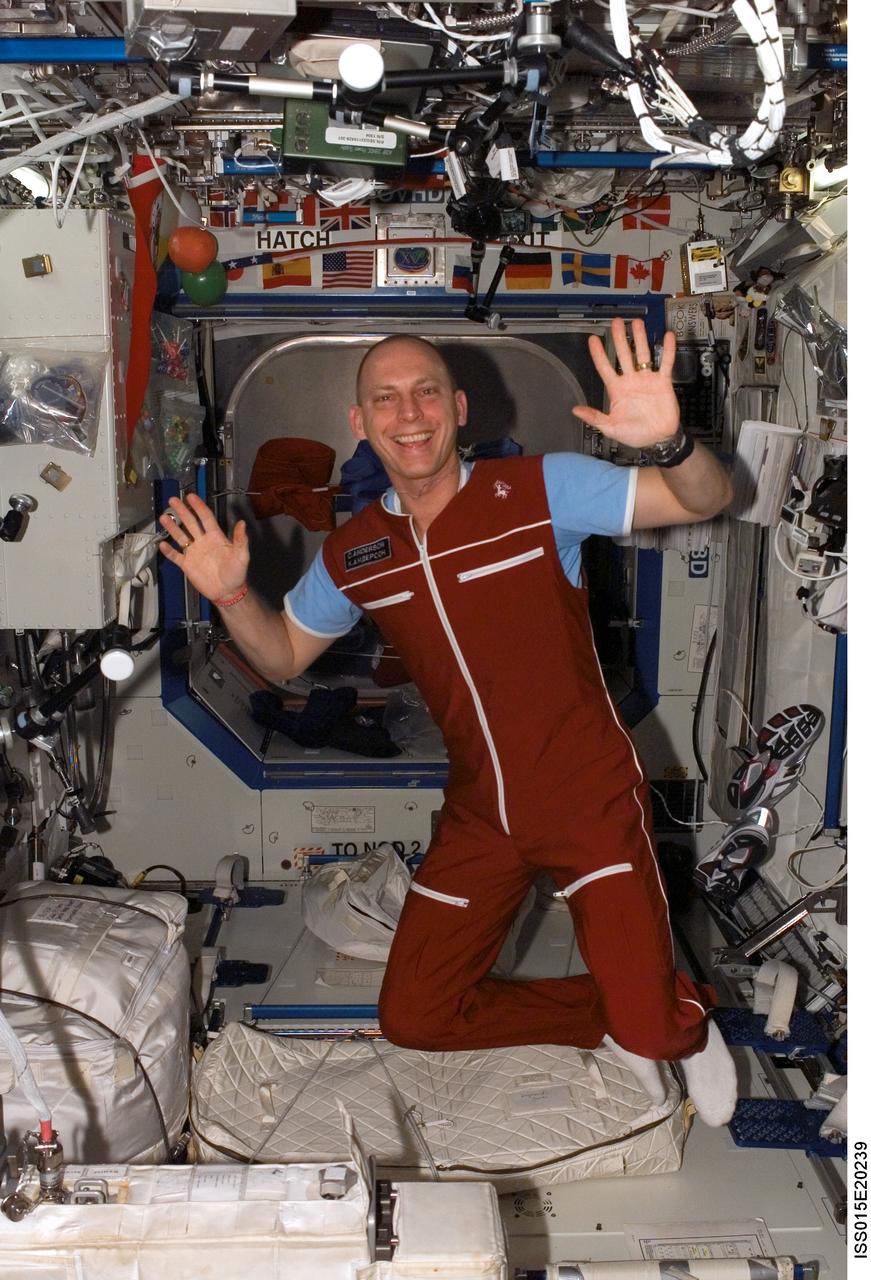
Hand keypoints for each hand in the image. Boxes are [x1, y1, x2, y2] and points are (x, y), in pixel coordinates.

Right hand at [158, 493, 248, 602]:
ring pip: (180, 536)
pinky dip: (168, 551)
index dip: (198, 507)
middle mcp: (203, 541)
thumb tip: (242, 523)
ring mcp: (194, 553)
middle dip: (182, 511)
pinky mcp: (187, 565)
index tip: (191, 497)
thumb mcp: (242, 556)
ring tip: (164, 517)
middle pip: (190, 523)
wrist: (228, 592)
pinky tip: (162, 543)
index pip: (205, 518)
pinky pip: (175, 556)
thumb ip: (241, 539)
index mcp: (215, 537)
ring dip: (172, 527)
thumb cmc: (236, 573)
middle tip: (173, 500)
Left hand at [572, 318, 679, 449]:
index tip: (592, 339)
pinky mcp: (663, 382)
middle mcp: (631, 381)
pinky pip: (665, 363)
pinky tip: (667, 336)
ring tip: (637, 323)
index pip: (605, 367)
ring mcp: (647, 379)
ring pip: (642, 354)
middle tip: (616, 323)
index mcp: (617, 390)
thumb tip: (575, 410)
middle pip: (624, 355)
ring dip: (640, 338)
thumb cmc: (635, 434)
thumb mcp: (610, 428)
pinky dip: (667, 350)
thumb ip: (594, 417)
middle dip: (619, 339)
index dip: (598, 354)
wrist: (658, 440)